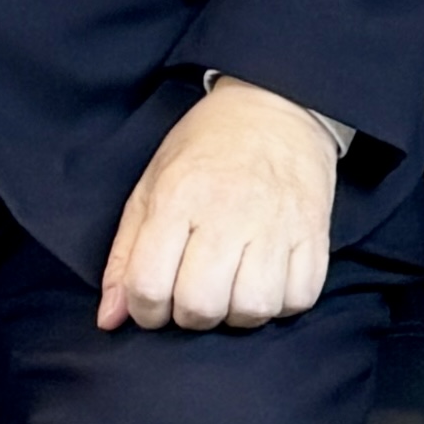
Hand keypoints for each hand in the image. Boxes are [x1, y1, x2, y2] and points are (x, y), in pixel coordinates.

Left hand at [98, 80, 339, 331]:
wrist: (277, 103)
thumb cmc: (206, 149)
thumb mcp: (153, 185)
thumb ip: (126, 254)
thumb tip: (109, 319)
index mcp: (180, 195)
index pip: (148, 286)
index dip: (145, 310)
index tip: (155, 300)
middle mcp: (229, 210)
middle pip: (201, 306)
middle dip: (190, 315)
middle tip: (195, 291)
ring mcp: (277, 222)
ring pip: (252, 309)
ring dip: (238, 313)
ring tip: (233, 287)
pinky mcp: (315, 232)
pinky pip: (299, 299)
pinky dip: (281, 303)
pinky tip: (268, 279)